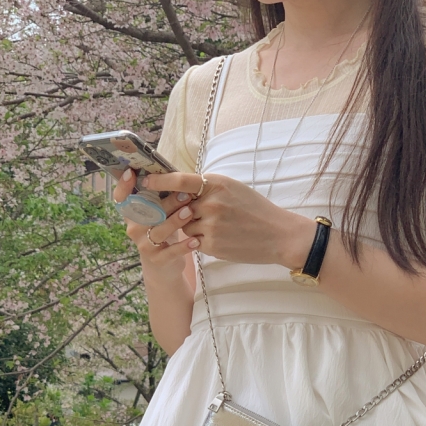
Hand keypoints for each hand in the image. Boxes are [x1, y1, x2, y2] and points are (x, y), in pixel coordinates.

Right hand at [113, 168, 199, 283]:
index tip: (132, 172)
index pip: (121, 198)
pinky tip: (195, 240)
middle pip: (147, 213)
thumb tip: (172, 171)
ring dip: (174, 221)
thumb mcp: (160, 213)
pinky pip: (170, 252)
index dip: (123, 186)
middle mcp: (134, 228)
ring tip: (189, 213)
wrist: (165, 266)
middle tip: (185, 193)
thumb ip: (160, 197)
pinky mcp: (157, 260)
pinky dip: (184, 246)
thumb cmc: (164, 232)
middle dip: (166, 202)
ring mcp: (144, 245)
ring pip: (158, 231)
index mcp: (133, 214)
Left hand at [140, 171, 316, 269]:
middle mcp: (211, 203)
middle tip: (180, 212)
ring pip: (184, 227)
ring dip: (192, 228)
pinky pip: (194, 242)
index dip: (160, 181)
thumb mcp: (233, 188)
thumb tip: (181, 188)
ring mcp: (211, 225)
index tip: (146, 181)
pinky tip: (220, 239)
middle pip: (178, 206)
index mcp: (216, 184)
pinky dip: (202, 241)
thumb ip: (208, 187)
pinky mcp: (212, 245)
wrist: (279, 235)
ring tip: (216, 228)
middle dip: (177, 211)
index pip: (180, 180)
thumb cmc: (256, 210)